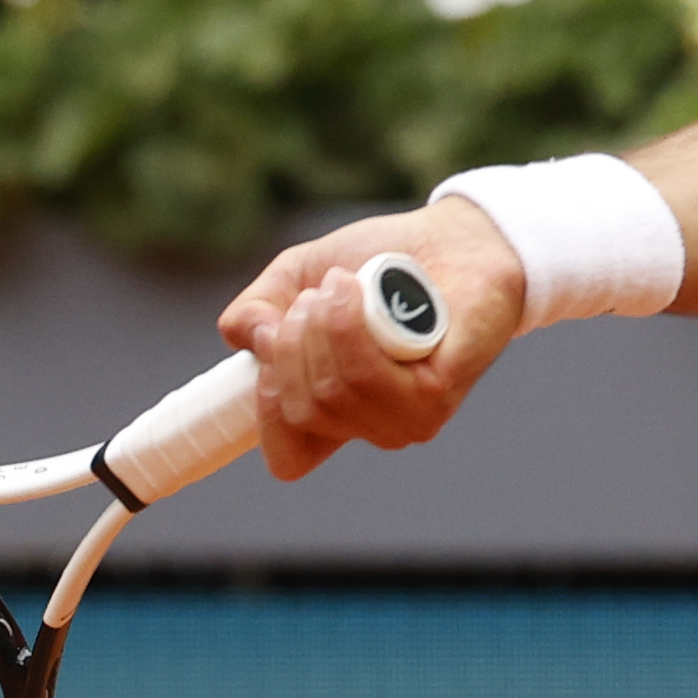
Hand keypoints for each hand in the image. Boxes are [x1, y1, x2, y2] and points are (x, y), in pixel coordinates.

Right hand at [215, 197, 526, 481]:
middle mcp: (371, 426)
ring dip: (322, 326)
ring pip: (332, 392)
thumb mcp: (296, 278)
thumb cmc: (379, 262)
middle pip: (302, 410)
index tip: (271, 340)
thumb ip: (255, 311)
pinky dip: (350, 324)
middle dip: (292, 341)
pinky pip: (368, 374)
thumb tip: (247, 337)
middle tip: (314, 296)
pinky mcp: (437, 393)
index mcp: (336, 415)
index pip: (288, 459)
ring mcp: (407, 416)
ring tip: (341, 286)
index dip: (265, 407)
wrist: (451, 238)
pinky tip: (362, 290)